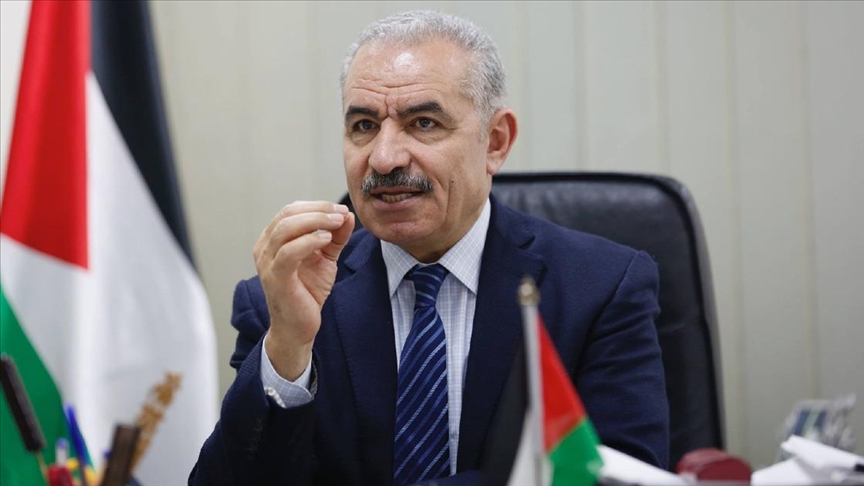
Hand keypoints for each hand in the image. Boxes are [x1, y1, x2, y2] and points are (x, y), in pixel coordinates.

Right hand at [254, 201, 355, 379]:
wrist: (299, 327)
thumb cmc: (307, 291)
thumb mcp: (325, 258)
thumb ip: (335, 236)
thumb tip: (346, 214)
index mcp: (272, 240)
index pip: (291, 210)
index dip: (317, 205)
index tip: (341, 209)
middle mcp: (264, 248)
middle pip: (288, 214)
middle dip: (318, 210)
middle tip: (341, 212)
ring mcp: (267, 262)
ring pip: (286, 228)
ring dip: (316, 221)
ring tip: (338, 222)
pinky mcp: (275, 278)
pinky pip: (289, 252)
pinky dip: (309, 240)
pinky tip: (326, 238)